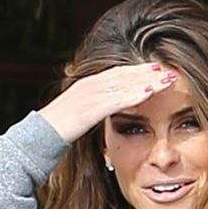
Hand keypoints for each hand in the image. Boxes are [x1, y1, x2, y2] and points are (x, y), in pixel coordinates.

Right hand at [39, 64, 177, 144]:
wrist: (37, 139)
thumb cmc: (58, 132)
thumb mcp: (80, 118)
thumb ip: (95, 111)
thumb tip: (112, 113)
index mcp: (88, 85)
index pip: (118, 74)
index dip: (139, 71)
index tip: (159, 70)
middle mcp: (89, 85)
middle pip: (124, 75)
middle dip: (147, 72)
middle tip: (170, 70)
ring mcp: (87, 95)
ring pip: (122, 85)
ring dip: (146, 81)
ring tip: (167, 80)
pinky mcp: (87, 109)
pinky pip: (115, 100)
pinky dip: (133, 95)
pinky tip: (149, 93)